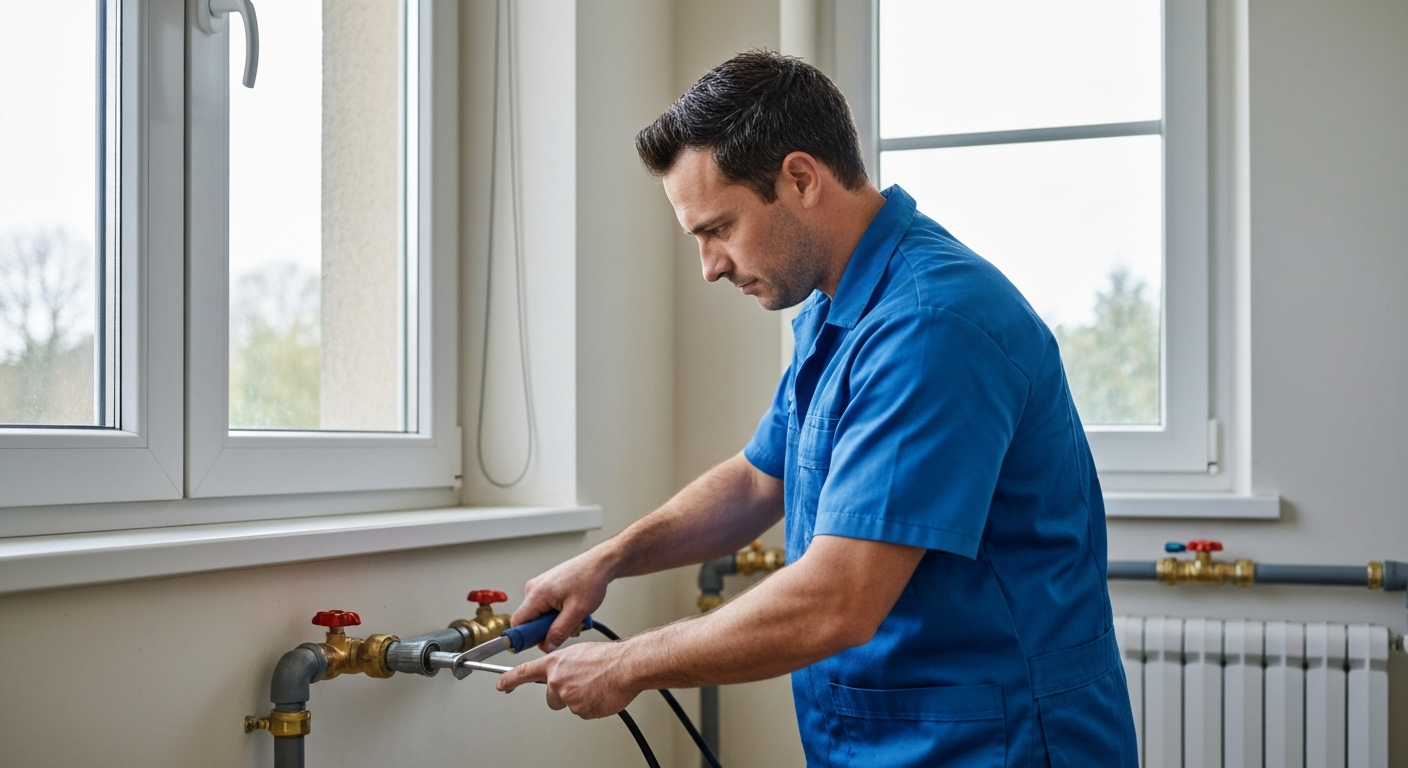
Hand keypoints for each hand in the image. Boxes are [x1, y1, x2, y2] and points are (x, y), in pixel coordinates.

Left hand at [496, 641, 640, 718]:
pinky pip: (582, 711)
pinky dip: (590, 705)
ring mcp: (567, 697)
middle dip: (561, 694)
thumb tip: (561, 671)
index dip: (510, 679)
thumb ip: (564, 664)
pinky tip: (600, 693)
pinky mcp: (580, 710)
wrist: (625, 667)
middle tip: (580, 685)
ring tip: (595, 685)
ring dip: (579, 698)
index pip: (524, 672)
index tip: (501, 684)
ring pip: (567, 704)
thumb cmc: (607, 657)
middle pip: (550, 697)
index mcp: (555, 663)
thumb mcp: (579, 652)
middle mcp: (557, 680)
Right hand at [513, 549, 613, 650]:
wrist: (599, 564)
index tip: (541, 642)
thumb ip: (560, 631)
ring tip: (575, 616)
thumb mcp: (577, 612)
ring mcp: (539, 587)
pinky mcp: (546, 587)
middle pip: (530, 621)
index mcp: (536, 594)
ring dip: (556, 622)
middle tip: (569, 627)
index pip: (517, 622)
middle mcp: (533, 589)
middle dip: (548, 629)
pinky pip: (546, 608)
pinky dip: (558, 613)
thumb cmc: (590, 580)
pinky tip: (572, 609)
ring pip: (540, 616)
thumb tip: (546, 646)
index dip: (525, 637)